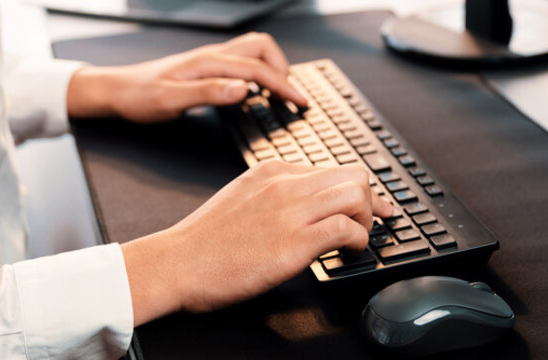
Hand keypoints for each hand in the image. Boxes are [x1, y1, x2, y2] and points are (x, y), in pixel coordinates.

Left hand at [66, 32, 307, 121]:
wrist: (115, 91)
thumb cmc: (139, 98)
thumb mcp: (172, 101)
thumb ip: (209, 94)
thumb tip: (243, 89)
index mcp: (209, 63)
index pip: (258, 69)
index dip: (284, 86)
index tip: (300, 103)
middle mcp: (212, 56)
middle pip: (262, 47)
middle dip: (283, 69)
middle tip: (291, 97)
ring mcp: (209, 59)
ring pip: (252, 51)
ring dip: (271, 67)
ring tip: (279, 93)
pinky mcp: (205, 67)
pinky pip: (241, 61)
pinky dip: (257, 72)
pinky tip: (254, 91)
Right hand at [119, 161, 393, 324]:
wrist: (177, 263)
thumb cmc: (204, 242)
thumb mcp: (240, 199)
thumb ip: (273, 194)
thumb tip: (305, 207)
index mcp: (271, 171)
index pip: (330, 168)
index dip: (357, 189)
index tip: (371, 205)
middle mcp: (285, 184)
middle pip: (353, 175)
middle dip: (370, 202)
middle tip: (371, 224)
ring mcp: (291, 211)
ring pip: (357, 195)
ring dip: (368, 220)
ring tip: (357, 240)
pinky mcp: (295, 242)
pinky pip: (348, 229)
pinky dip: (358, 242)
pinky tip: (348, 254)